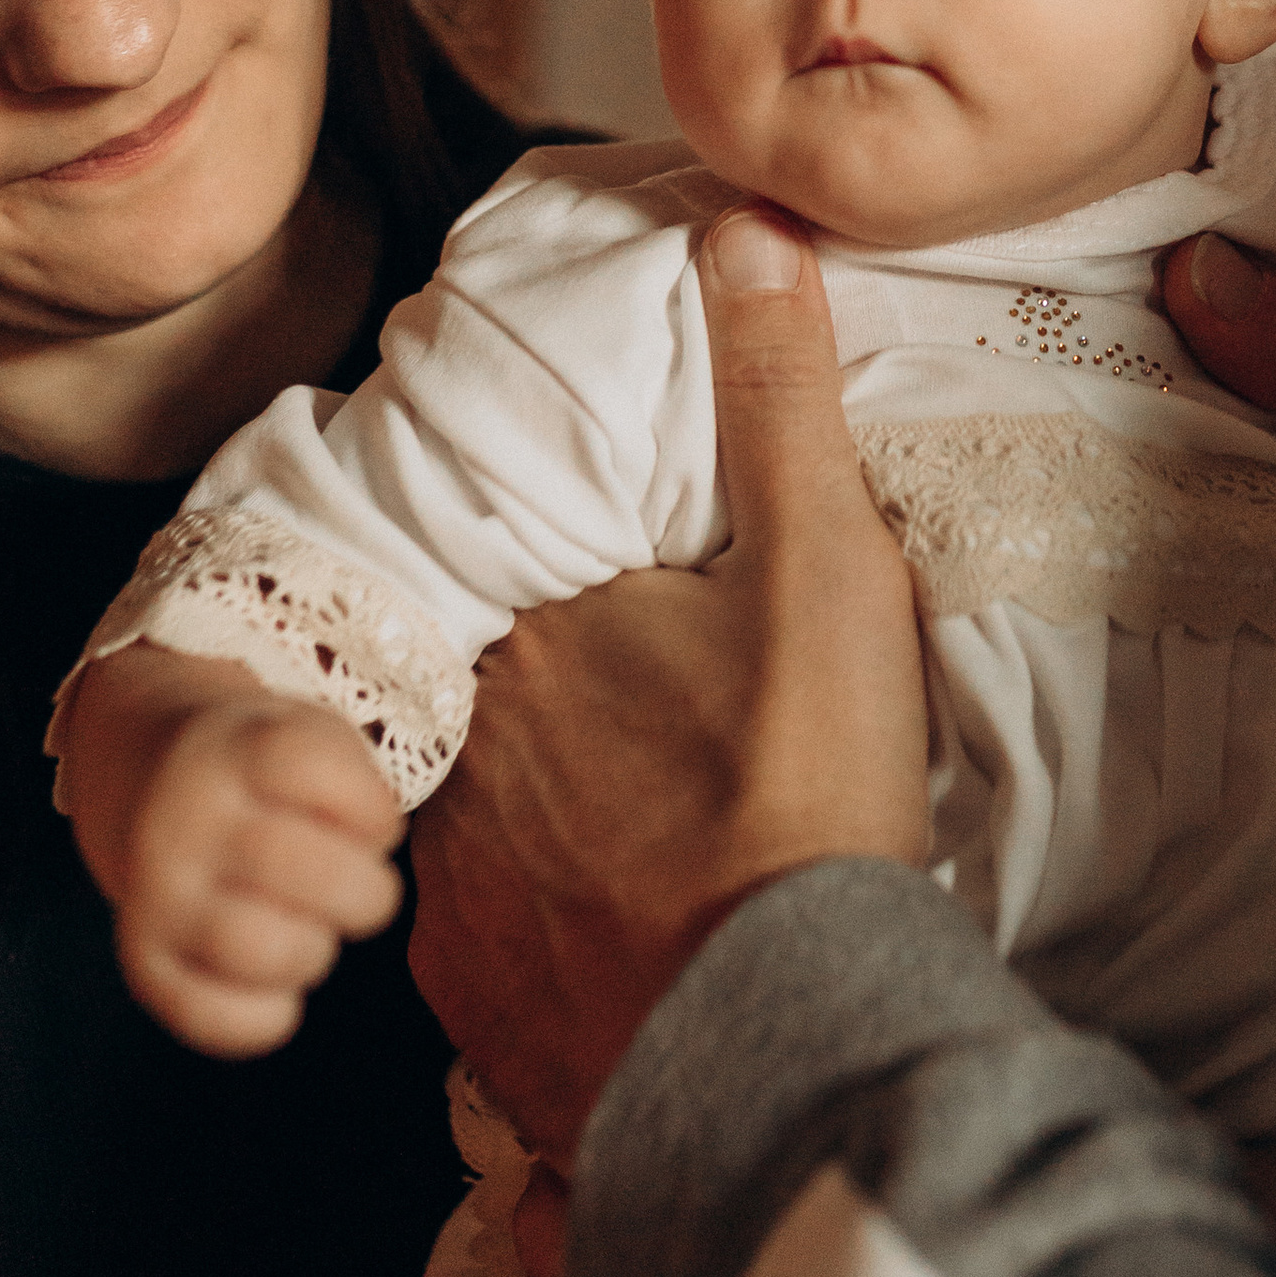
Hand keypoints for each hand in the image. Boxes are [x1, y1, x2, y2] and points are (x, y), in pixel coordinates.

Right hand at [112, 682, 404, 1057]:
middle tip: (362, 889)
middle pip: (298, 867)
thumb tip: (376, 849)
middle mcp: (184, 822)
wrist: (150, 780)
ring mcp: (157, 896)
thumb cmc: (264, 771)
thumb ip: (356, 776)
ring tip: (312, 930)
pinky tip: (282, 987)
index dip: (373, 808)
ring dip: (314, 951)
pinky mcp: (142, 962)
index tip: (378, 825)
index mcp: (234, 752)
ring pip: (259, 949)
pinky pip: (209, 1016)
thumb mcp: (307, 730)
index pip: (311, 771)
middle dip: (365, 892)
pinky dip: (266, 1018)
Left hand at [408, 208, 931, 1161]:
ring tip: (674, 851)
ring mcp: (451, 894)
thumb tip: (747, 231)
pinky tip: (642, 942)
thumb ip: (779, 400)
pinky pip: (501, 943)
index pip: (551, 590)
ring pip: (504, 823)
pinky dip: (558, 937)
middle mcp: (459, 759)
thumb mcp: (824, 569)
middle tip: (695, 750)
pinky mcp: (473, 1006)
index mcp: (532, 638)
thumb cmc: (804, 795)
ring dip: (567, 830)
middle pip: (523, 705)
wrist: (780, 1045)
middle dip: (592, 718)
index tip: (685, 642)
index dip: (621, 609)